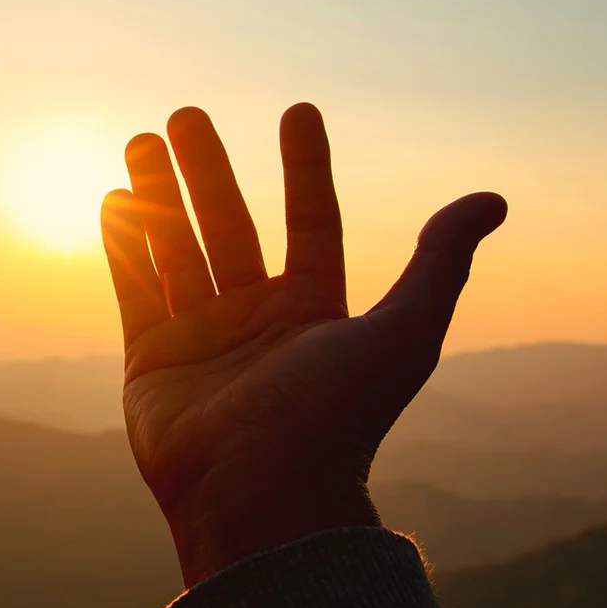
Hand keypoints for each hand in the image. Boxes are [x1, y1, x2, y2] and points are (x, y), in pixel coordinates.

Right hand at [100, 103, 504, 587]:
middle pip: (230, 227)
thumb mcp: (405, 332)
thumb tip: (494, 200)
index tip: (298, 110)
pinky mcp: (150, 363)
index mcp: (314, 314)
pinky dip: (123, 245)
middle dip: (207, 171)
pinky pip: (134, 290)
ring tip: (140, 139)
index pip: (311, 224)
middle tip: (186, 113)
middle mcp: (256, 323)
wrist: (262, 496)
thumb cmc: (338, 419)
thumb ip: (440, 261)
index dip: (306, 169)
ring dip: (157, 194)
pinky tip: (112, 197)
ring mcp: (200, 341)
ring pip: (176, 250)